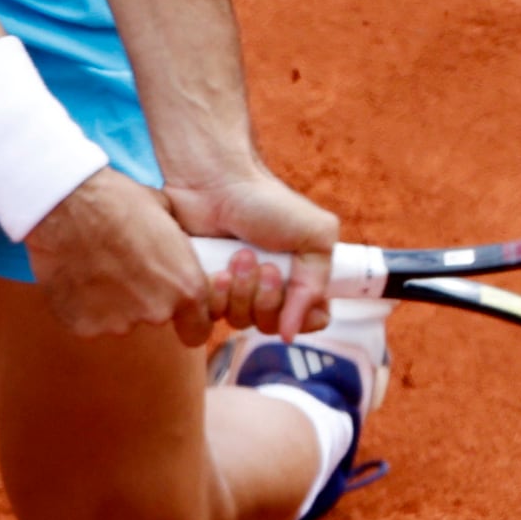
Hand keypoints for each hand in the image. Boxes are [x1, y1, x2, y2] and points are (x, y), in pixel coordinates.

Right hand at [18, 168, 216, 340]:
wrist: (64, 204)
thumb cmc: (117, 200)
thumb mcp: (165, 213)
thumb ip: (175, 248)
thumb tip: (175, 252)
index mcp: (186, 287)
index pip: (198, 330)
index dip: (187, 319)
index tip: (174, 306)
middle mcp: (156, 312)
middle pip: (155, 317)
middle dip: (144, 298)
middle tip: (124, 267)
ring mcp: (117, 323)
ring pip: (119, 319)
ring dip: (111, 301)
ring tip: (94, 266)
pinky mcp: (82, 325)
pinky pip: (87, 319)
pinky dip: (82, 304)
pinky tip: (75, 274)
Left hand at [160, 162, 340, 346]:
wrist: (214, 184)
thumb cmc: (266, 203)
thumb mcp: (314, 236)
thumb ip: (314, 285)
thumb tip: (290, 335)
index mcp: (302, 278)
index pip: (312, 321)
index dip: (302, 315)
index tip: (293, 289)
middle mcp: (270, 290)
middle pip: (272, 326)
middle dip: (267, 296)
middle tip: (261, 262)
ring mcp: (235, 292)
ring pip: (241, 322)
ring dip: (241, 291)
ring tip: (237, 257)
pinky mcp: (205, 290)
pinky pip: (211, 316)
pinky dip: (216, 296)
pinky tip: (216, 270)